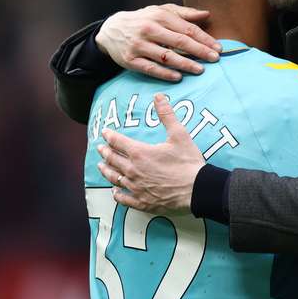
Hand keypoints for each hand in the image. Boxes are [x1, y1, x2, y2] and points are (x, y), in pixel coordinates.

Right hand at [96, 4, 222, 81]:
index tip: (218, 48)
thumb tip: (206, 14)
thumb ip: (184, 13)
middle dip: (199, 51)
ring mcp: (138, 45)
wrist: (111, 30)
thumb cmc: (143, 20)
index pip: (187, 29)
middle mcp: (149, 30)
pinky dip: (165, 74)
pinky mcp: (130, 60)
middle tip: (215, 59)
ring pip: (166, 56)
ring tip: (200, 70)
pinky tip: (178, 77)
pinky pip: (150, 68)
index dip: (204, 39)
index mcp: (159, 16)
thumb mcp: (161, 11)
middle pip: (179, 42)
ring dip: (185, 64)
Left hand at [96, 94, 204, 214]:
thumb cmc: (188, 162)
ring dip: (106, 171)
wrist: (197, 189)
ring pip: (114, 178)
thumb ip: (166, 115)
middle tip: (100, 148)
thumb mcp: (179, 134)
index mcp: (140, 153)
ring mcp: (136, 187)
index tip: (105, 132)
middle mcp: (133, 171)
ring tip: (101, 166)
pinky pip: (124, 198)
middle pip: (113, 160)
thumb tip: (159, 96)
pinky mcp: (142, 202)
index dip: (110, 136)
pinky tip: (115, 191)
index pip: (118, 142)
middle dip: (105, 152)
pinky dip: (117, 194)